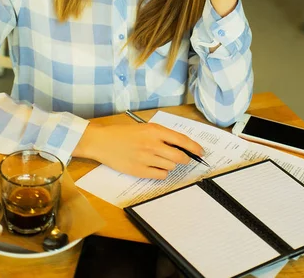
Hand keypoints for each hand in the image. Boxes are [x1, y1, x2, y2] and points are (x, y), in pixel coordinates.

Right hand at [73, 122, 204, 178]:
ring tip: (162, 160)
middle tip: (183, 159)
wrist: (102, 142)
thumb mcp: (144, 128)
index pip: (181, 140)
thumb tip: (180, 145)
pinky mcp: (140, 171)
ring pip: (171, 167)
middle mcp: (152, 145)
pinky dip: (162, 173)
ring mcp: (146, 159)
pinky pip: (160, 175)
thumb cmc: (123, 133)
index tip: (201, 152)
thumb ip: (161, 135)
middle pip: (179, 157)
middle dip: (185, 159)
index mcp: (154, 131)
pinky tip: (155, 167)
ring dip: (171, 165)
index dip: (194, 147)